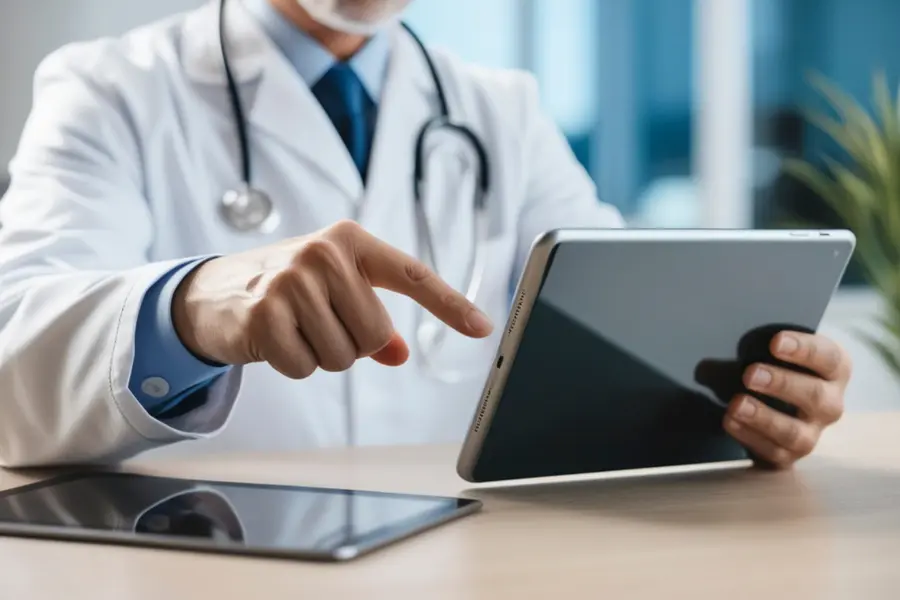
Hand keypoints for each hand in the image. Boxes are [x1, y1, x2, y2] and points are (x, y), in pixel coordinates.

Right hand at [172, 220, 493, 377]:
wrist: (214, 290)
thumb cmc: (286, 287)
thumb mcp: (333, 290)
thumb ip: (372, 318)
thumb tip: (399, 353)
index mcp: (351, 241)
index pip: (411, 274)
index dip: (449, 304)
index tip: (482, 328)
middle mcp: (324, 254)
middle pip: (376, 334)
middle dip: (352, 343)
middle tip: (318, 323)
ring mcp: (292, 281)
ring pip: (344, 357)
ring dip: (322, 354)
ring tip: (295, 328)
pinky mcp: (266, 314)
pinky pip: (306, 368)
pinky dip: (294, 365)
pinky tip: (274, 339)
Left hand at [723, 331, 850, 468]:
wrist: (773, 405)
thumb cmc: (773, 367)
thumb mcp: (773, 353)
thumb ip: (756, 348)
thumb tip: (711, 361)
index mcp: (834, 370)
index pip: (829, 358)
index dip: (804, 349)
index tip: (775, 342)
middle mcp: (829, 403)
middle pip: (815, 396)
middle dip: (781, 384)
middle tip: (750, 374)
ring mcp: (812, 433)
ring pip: (794, 432)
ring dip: (763, 417)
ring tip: (736, 403)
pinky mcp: (790, 455)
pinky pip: (773, 452)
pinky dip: (749, 436)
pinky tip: (730, 421)